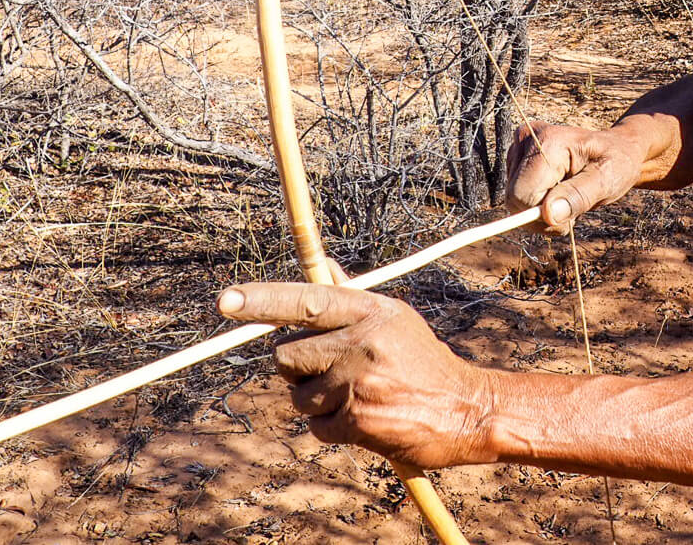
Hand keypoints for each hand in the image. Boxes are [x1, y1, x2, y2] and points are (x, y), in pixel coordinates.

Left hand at [217, 283, 494, 468]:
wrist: (466, 409)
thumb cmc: (424, 362)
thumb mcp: (394, 319)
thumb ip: (352, 298)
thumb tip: (323, 266)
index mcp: (371, 310)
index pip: (306, 299)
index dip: (263, 300)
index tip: (226, 300)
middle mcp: (363, 341)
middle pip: (286, 354)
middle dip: (298, 368)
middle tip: (331, 372)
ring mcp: (359, 381)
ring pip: (297, 395)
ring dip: (316, 401)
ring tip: (355, 396)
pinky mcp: (359, 420)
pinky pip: (315, 426)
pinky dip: (331, 427)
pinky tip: (363, 419)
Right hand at [506, 121, 646, 232]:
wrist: (617, 150)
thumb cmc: (615, 164)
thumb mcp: (606, 182)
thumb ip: (578, 197)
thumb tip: (548, 214)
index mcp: (548, 141)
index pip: (521, 195)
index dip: (542, 216)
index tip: (569, 217)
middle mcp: (527, 138)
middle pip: (513, 200)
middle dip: (541, 216)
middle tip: (571, 211)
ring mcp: (519, 146)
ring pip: (513, 201)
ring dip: (540, 212)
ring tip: (568, 198)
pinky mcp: (517, 157)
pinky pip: (515, 196)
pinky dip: (536, 204)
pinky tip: (557, 193)